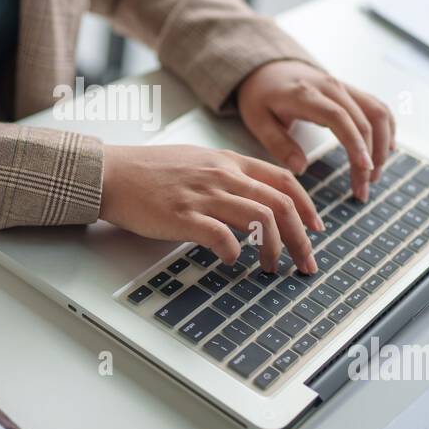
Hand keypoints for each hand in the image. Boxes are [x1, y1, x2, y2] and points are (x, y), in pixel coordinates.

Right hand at [99, 144, 322, 274]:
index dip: (307, 207)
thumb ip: (227, 175)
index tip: (315, 229)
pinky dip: (234, 252)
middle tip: (305, 262)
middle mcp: (222, 175)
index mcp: (228, 162)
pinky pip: (222, 236)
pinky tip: (231, 261)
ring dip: (274, 249)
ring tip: (271, 268)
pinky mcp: (183, 215)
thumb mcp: (198, 160)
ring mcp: (204, 194)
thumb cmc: (151, 171)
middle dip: (301, 238)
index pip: (283, 180)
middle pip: (280, 204)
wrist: (113, 173)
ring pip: (261, 220)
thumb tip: (254, 199)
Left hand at [236, 60, 395, 201]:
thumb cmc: (261, 97)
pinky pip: (378, 107)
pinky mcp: (351, 91)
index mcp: (305, 94)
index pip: (338, 117)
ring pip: (377, 112)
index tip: (364, 169)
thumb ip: (278, 144)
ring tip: (373, 176)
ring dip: (382, 145)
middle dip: (369, 157)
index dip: (354, 143)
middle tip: (362, 190)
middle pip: (363, 120)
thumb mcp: (257, 121)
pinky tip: (387, 151)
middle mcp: (330, 87)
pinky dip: (387, 129)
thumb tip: (301, 168)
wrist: (268, 68)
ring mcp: (344, 87)